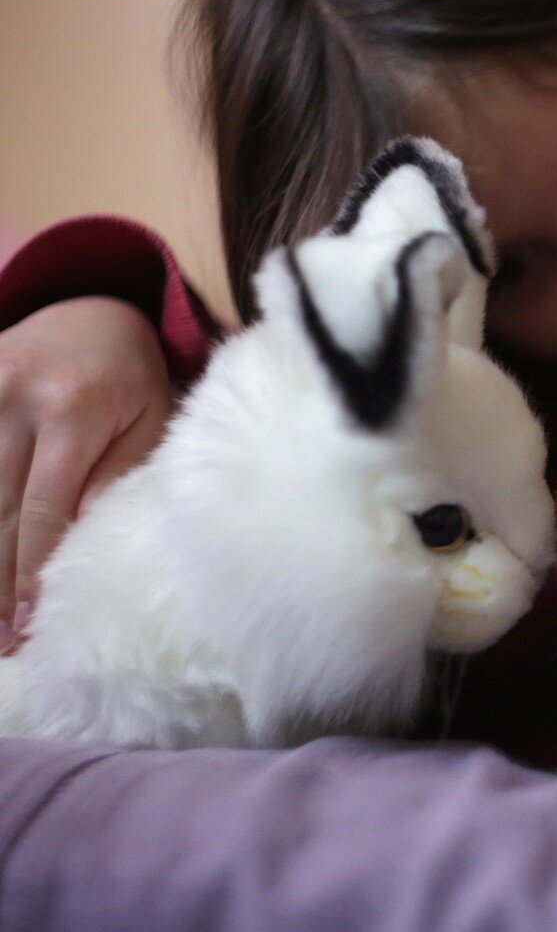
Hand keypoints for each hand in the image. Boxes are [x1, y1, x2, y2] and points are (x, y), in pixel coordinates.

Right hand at [0, 297, 171, 648]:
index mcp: (72, 410)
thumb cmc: (132, 378)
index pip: (42, 509)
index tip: (28, 622)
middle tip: (2, 641)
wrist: (91, 308)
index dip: (31, 570)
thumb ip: (118, 476)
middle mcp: (12, 399)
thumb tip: (88, 541)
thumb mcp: (149, 421)